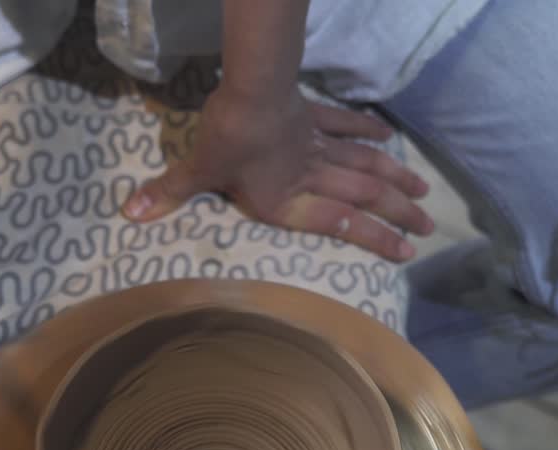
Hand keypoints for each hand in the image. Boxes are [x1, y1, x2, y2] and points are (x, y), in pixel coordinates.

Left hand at [121, 84, 433, 261]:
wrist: (249, 90)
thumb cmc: (226, 138)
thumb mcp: (197, 171)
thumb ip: (169, 195)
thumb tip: (130, 215)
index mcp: (287, 201)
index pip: (339, 223)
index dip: (374, 238)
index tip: (405, 250)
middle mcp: (311, 177)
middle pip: (364, 196)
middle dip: (397, 214)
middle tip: (428, 227)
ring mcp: (318, 146)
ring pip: (365, 165)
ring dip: (395, 179)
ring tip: (423, 193)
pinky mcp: (315, 116)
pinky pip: (347, 126)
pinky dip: (369, 131)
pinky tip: (389, 137)